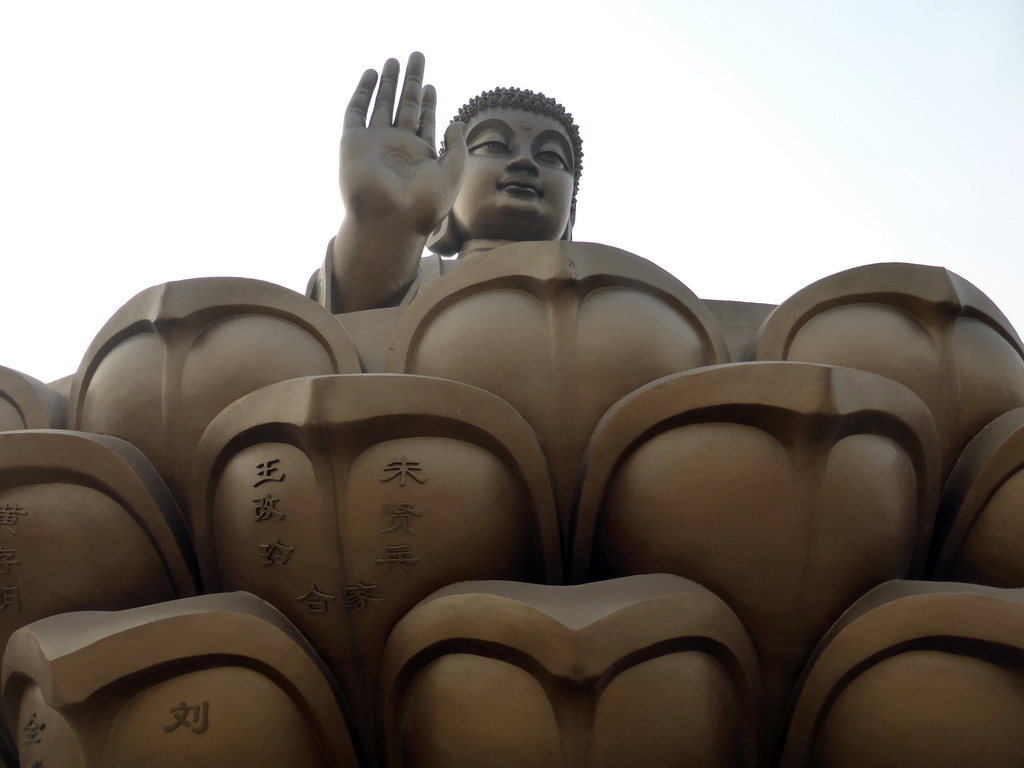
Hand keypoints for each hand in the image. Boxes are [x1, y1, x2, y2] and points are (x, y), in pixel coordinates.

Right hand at [340, 52, 466, 236]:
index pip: (425, 122)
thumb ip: (457, 147)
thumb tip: (457, 123)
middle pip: (406, 106)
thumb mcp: (452, 173)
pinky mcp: (354, 142)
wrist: (389, 221)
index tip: (432, 85)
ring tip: (395, 60)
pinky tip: (372, 74)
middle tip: (417, 56)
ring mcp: (375, 143)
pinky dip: (363, 92)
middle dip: (412, 82)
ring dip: (388, 82)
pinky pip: (357, 111)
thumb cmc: (423, 205)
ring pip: (382, 104)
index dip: (429, 103)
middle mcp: (398, 147)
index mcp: (420, 156)